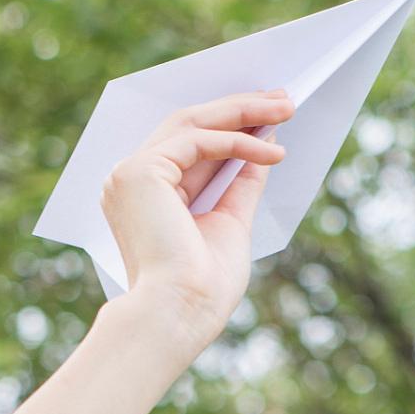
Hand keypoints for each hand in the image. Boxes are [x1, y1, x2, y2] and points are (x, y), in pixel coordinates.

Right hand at [99, 88, 293, 345]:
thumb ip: (241, 183)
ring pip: (191, 122)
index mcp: (144, 196)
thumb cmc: (202, 287)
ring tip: (286, 109)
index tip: (269, 115)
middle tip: (284, 98)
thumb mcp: (231, 222)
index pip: (189, 145)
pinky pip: (197, 140)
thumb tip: (264, 145)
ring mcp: (129, 173)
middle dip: (240, 108)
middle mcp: (128, 179)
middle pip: (188, 124)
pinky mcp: (139, 171)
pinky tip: (272, 151)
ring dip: (243, 112)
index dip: (231, 125)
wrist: (180, 315)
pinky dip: (238, 142)